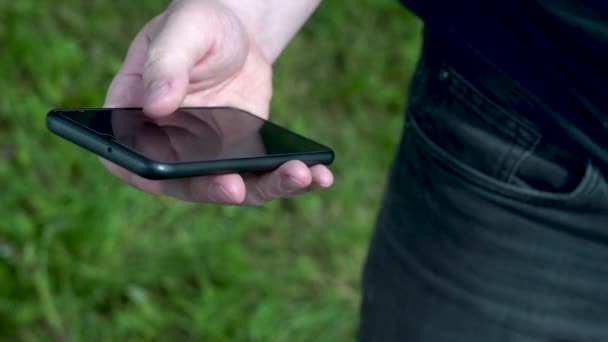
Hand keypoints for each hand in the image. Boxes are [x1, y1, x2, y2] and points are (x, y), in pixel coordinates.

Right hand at [103, 0, 332, 204]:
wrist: (237, 34)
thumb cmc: (199, 27)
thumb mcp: (183, 32)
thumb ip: (166, 63)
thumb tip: (156, 105)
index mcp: (137, 119)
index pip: (130, 159)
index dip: (147, 176)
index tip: (177, 178)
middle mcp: (170, 147)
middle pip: (187, 184)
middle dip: (215, 189)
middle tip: (237, 187)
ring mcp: (208, 158)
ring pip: (235, 188)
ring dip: (269, 188)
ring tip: (301, 175)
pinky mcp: (243, 156)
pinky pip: (264, 176)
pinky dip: (294, 180)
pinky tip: (320, 175)